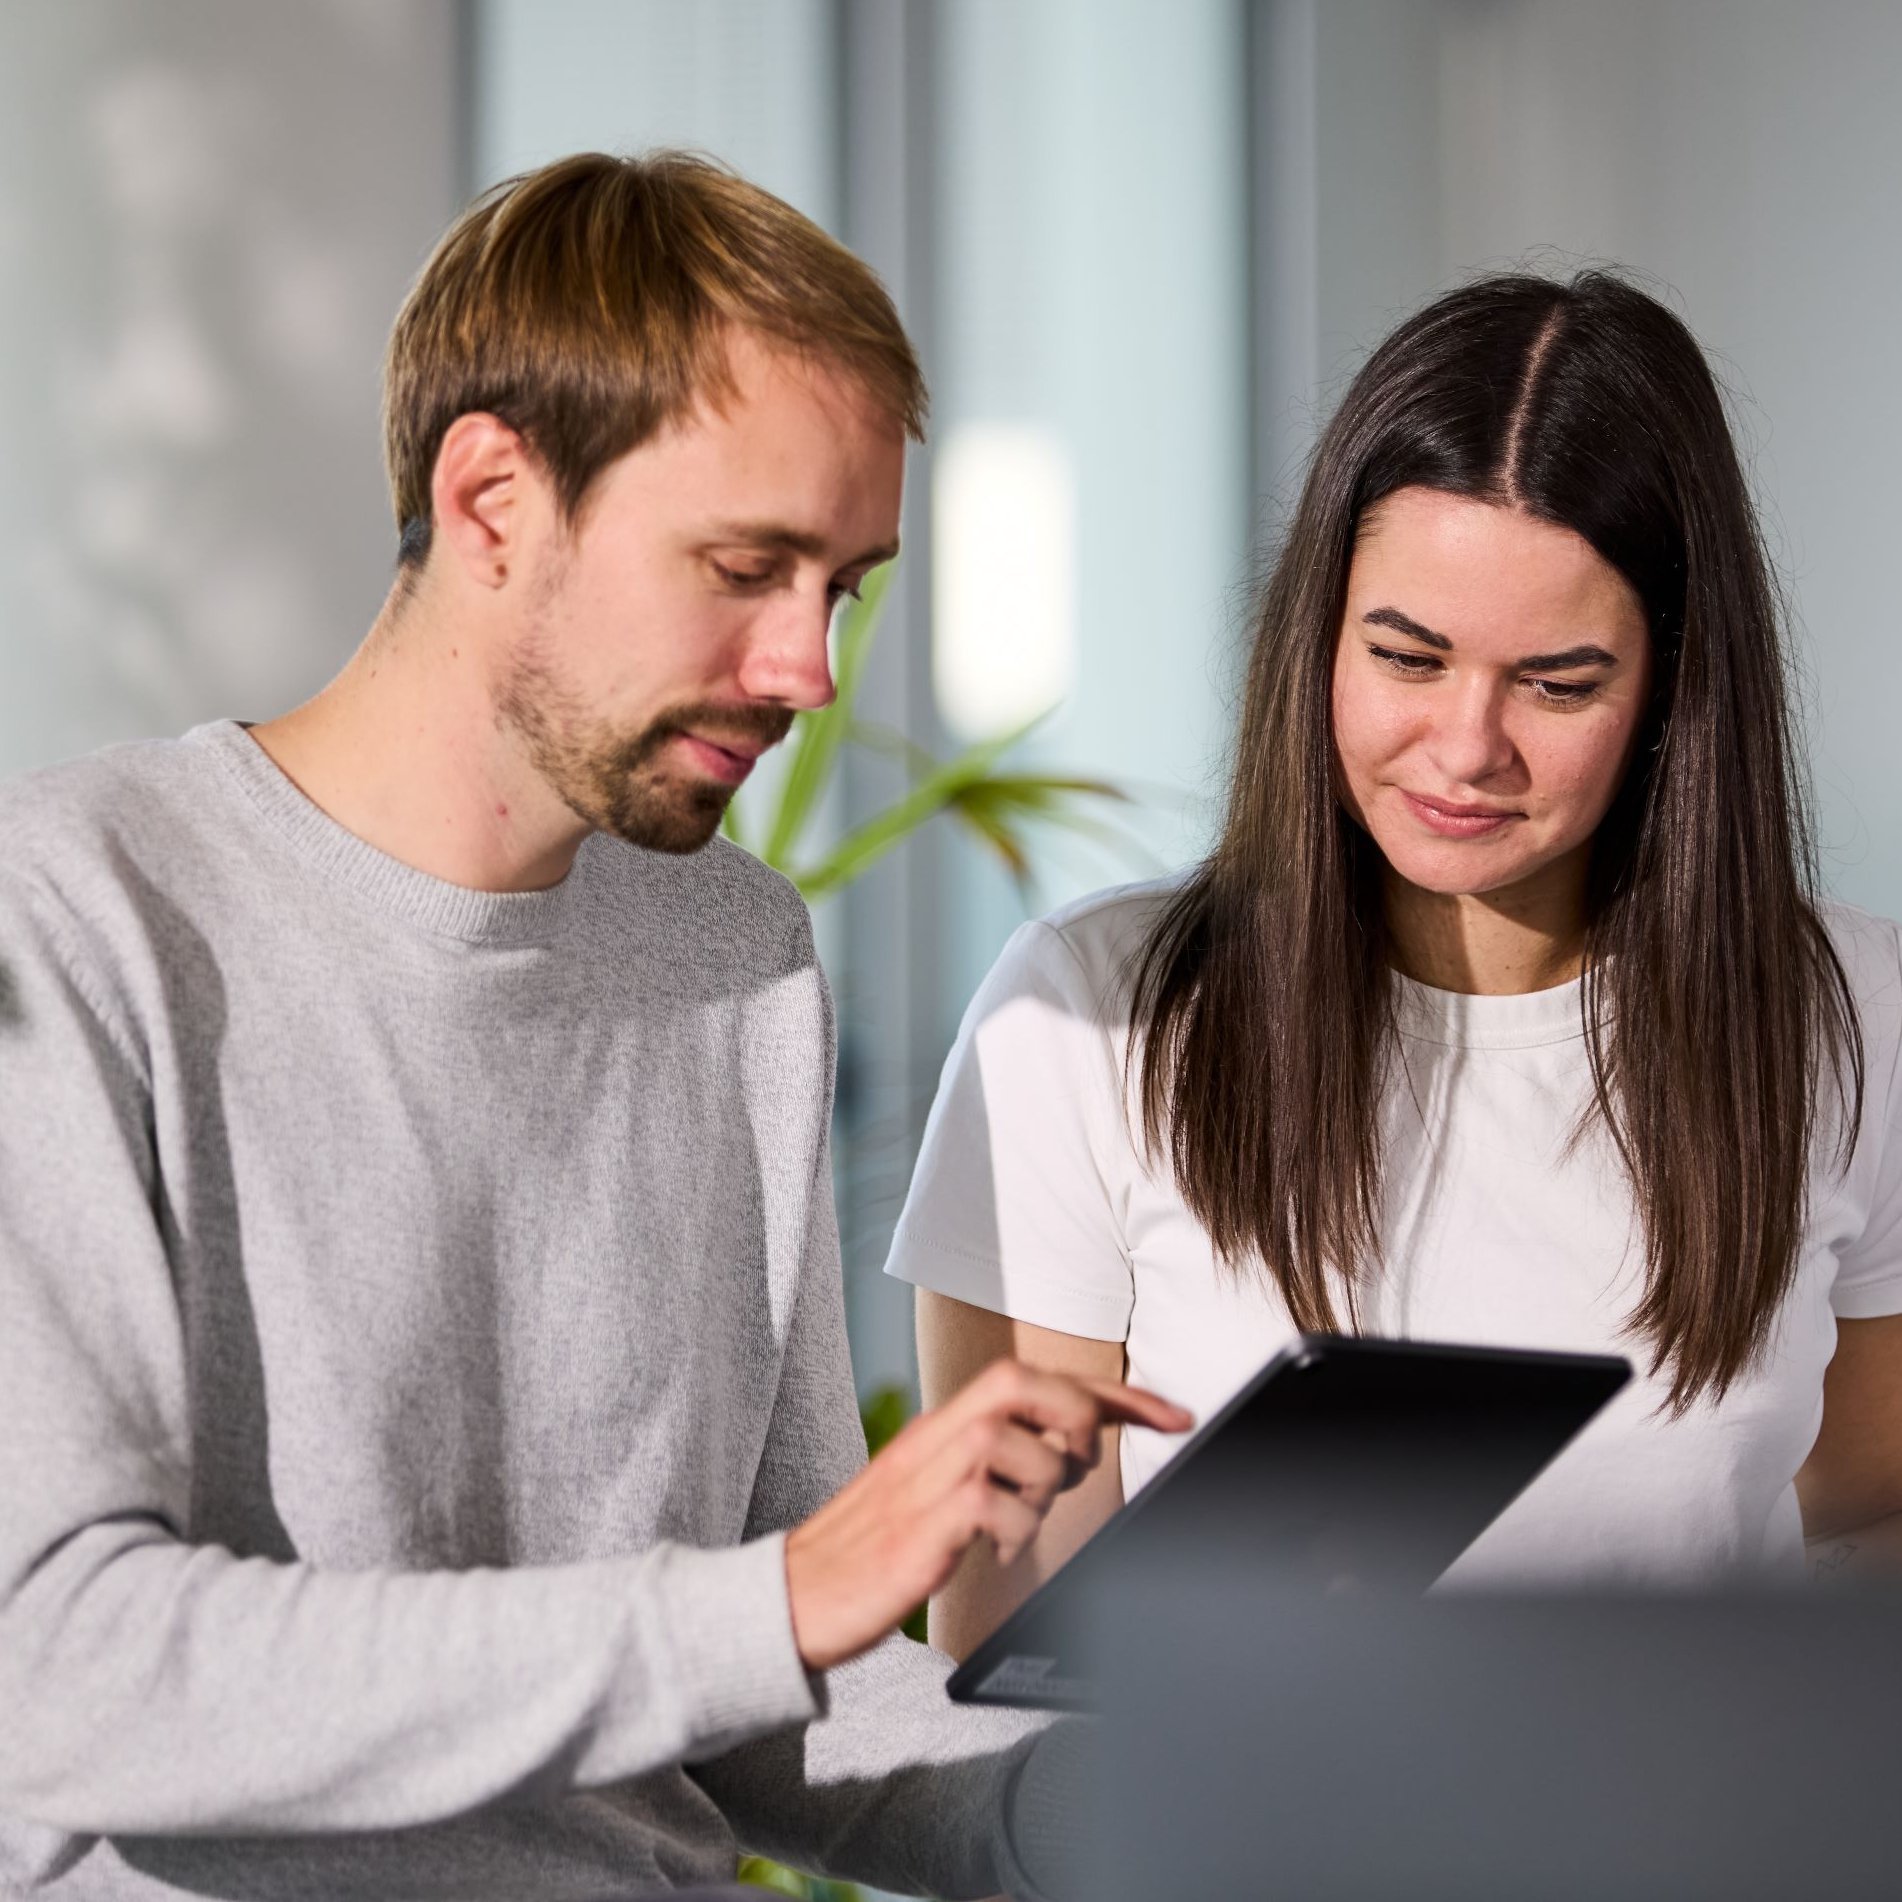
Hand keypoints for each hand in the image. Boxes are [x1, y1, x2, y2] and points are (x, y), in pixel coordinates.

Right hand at [783, 1357, 1192, 1670]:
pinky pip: (989, 1503)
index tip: (1172, 1413)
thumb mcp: (935, 1494)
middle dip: (1074, 1416)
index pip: (1035, 1380)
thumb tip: (1063, 1455)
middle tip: (1076, 1465)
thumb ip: (991, 1465)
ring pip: (1013, 1440)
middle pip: (1020, 1382)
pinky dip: (1012, 1527)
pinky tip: (995, 1549)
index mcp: (940, 1426)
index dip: (1112, 1393)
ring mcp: (922, 1480)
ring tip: (1016, 1522)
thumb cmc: (871, 1553)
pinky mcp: (917, 1528)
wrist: (789, 1599)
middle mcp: (933, 1438)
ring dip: (1042, 1485)